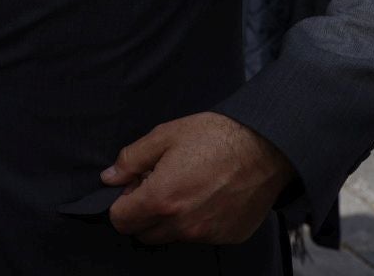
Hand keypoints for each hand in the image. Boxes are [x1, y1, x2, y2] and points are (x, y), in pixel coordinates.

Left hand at [104, 111, 293, 244]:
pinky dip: (196, 222)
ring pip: (172, 236)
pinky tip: (206, 195)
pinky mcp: (228, 236)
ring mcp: (207, 234)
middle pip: (144, 233)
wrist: (264, 147)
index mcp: (162, 199)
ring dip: (169, 219)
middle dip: (142, 213)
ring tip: (185, 187)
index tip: (135, 187)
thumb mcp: (164, 136)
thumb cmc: (214, 137)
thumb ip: (131, 160)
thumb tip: (109, 177)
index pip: (121, 221)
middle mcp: (183, 224)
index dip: (122, 202)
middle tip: (158, 185)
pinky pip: (200, 236)